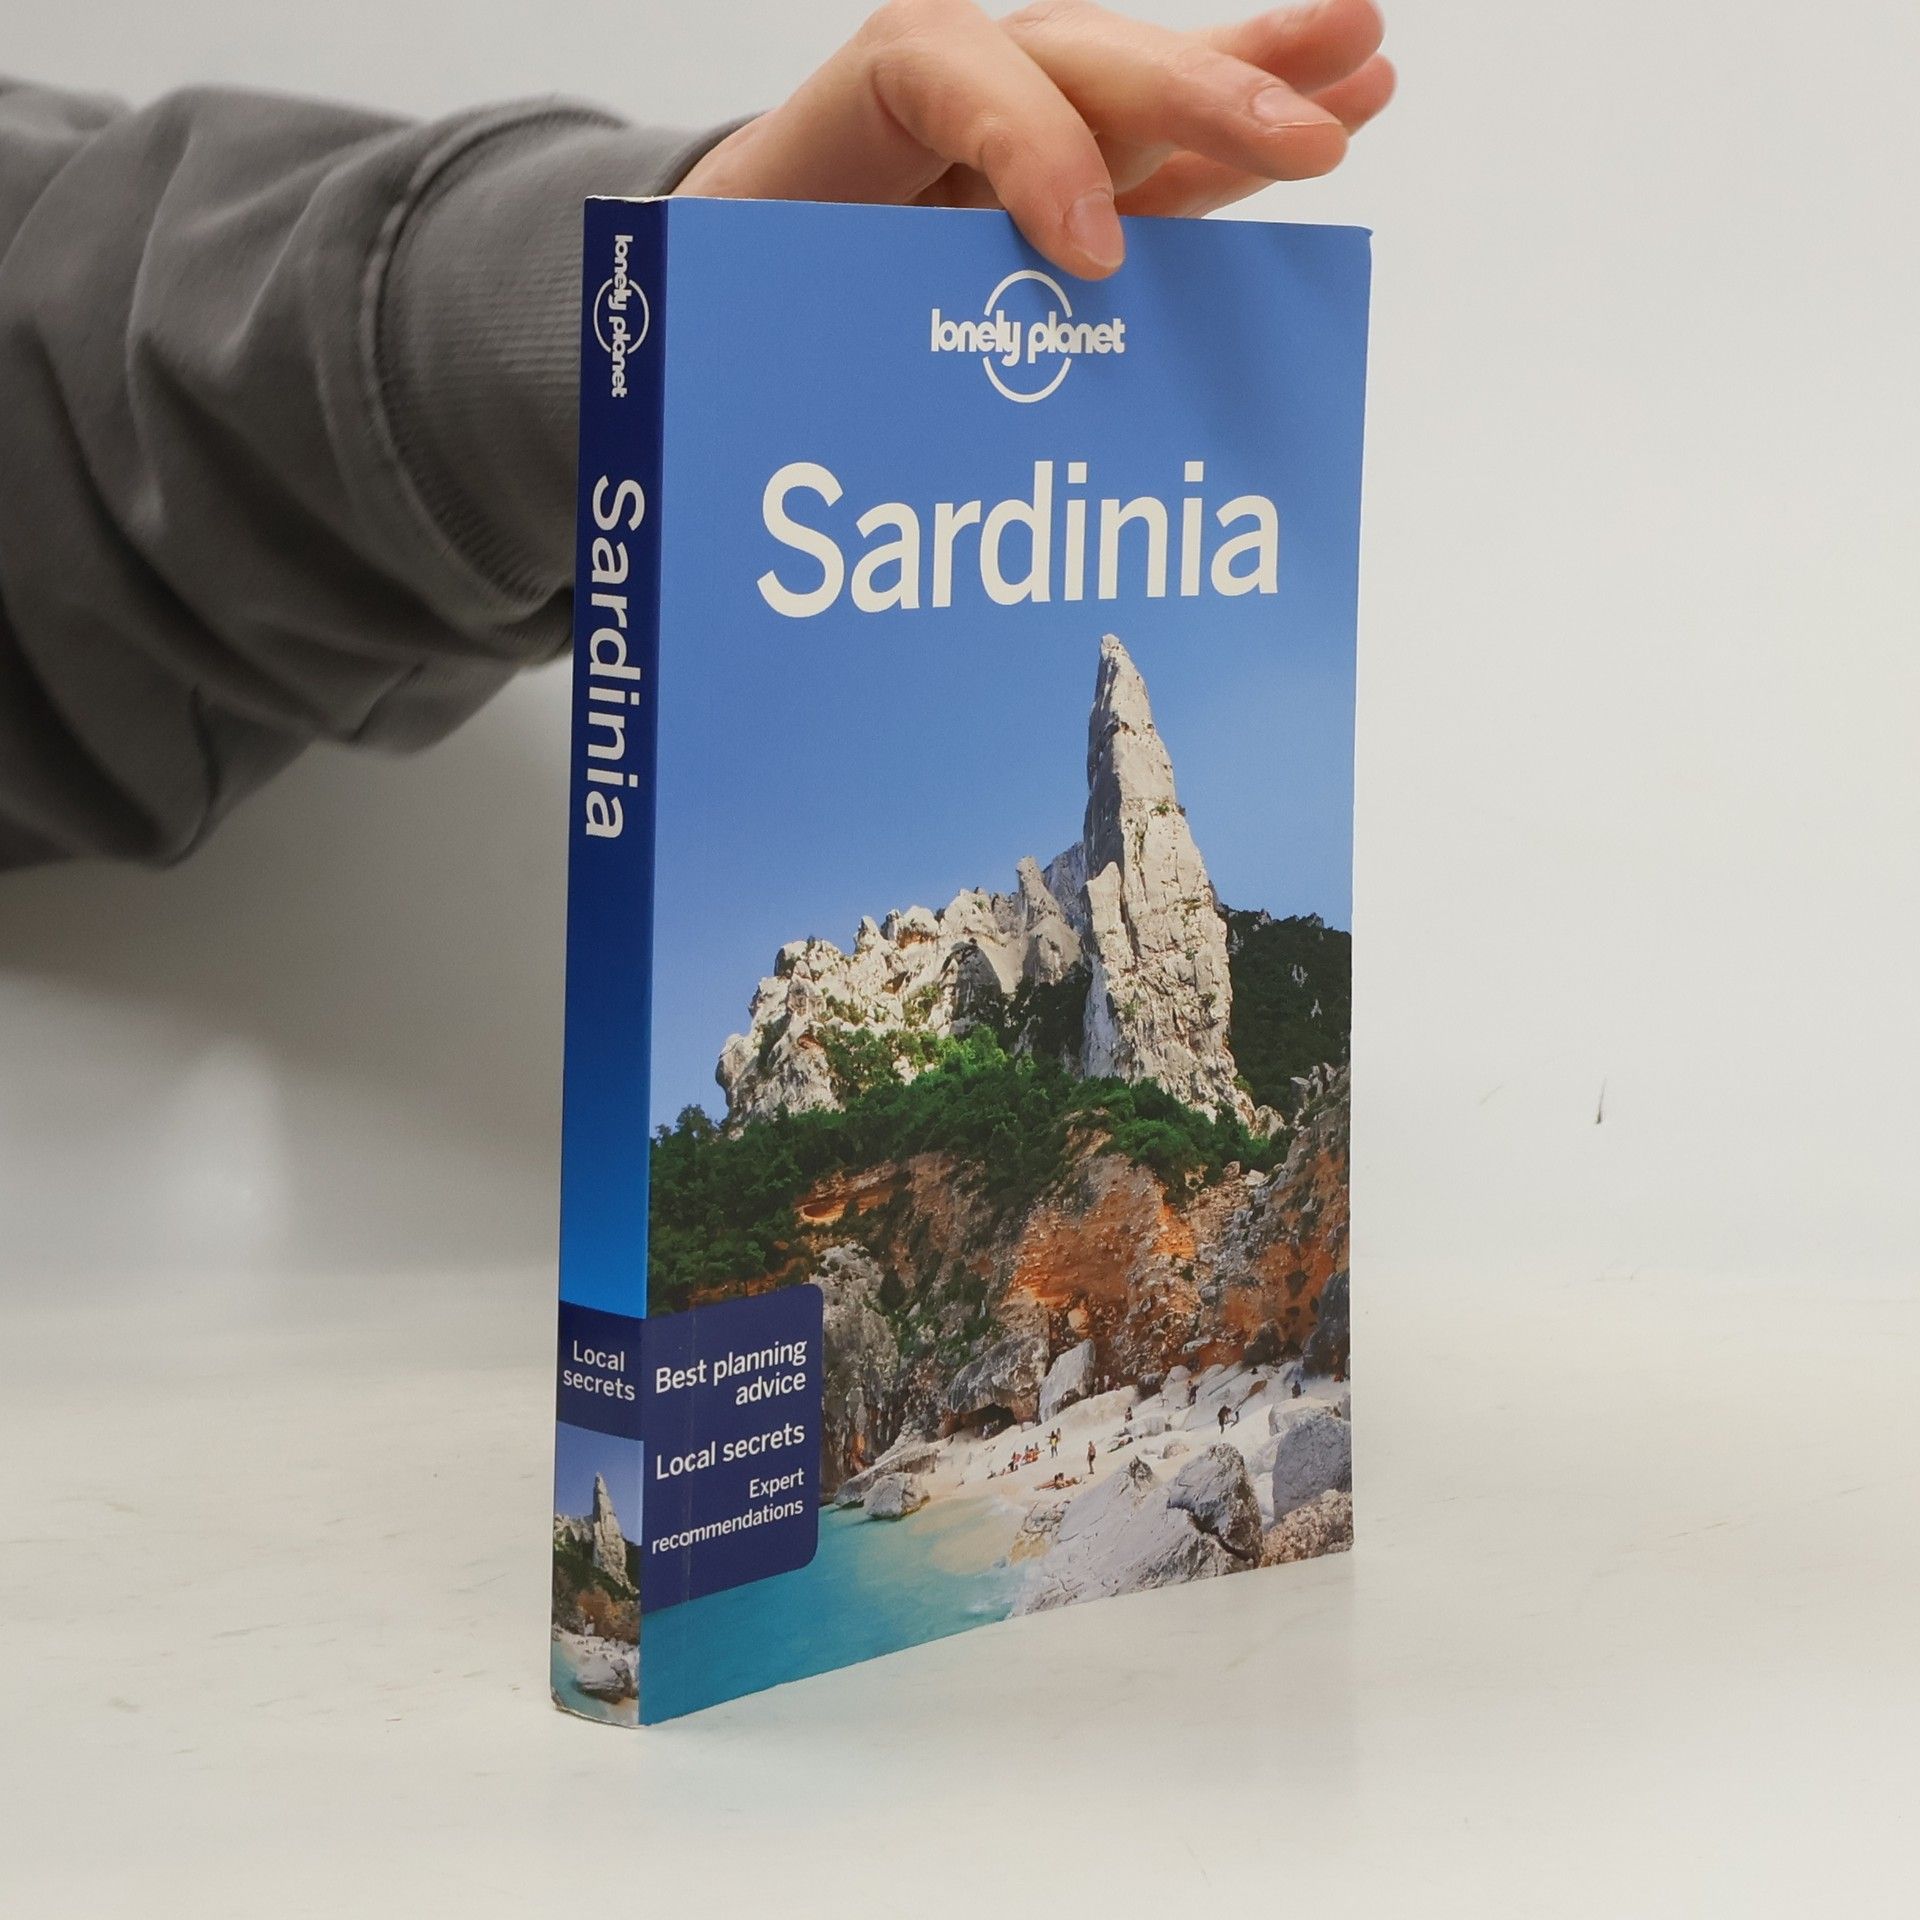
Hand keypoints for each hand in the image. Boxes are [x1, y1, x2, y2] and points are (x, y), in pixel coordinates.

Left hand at [676, 0, 1392, 278]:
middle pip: (1072, 62)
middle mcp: (939, 115)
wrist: (722, 300)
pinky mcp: (1063, 195)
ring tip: (1363, 67)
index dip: (1026, 141)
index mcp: (836, 127)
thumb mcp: (724, 324)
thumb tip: (796, 421)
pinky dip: (1243, 146)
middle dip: (1192, 97)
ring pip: (1139, 95)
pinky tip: (1347, 99)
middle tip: (1300, 141)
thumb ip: (764, 335)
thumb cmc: (726, 319)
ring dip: (1256, 82)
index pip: (936, 68)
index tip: (1089, 250)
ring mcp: (1013, 146)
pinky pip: (1161, 162)